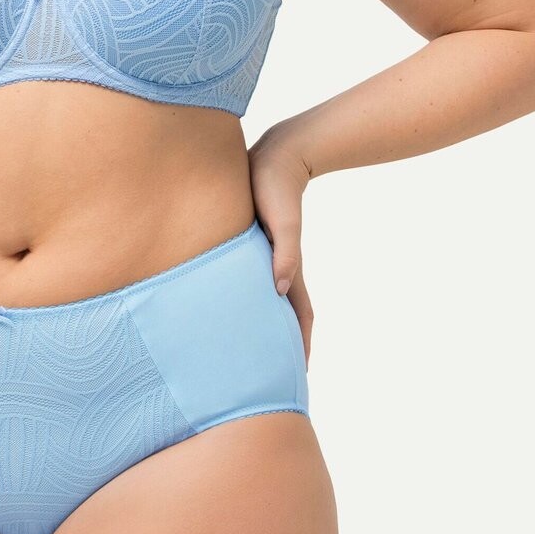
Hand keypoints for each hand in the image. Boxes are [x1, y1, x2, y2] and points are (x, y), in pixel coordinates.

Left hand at [248, 126, 314, 368]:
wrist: (276, 154)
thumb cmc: (275, 186)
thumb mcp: (282, 220)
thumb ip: (285, 253)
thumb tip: (278, 289)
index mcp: (287, 269)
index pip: (300, 319)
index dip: (300, 348)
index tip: (296, 377)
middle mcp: (278, 269)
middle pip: (283, 318)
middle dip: (280, 348)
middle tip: (269, 379)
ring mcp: (266, 258)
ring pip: (266, 302)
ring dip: (264, 327)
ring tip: (248, 352)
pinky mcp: (253, 245)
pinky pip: (252, 281)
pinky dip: (251, 300)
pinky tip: (234, 307)